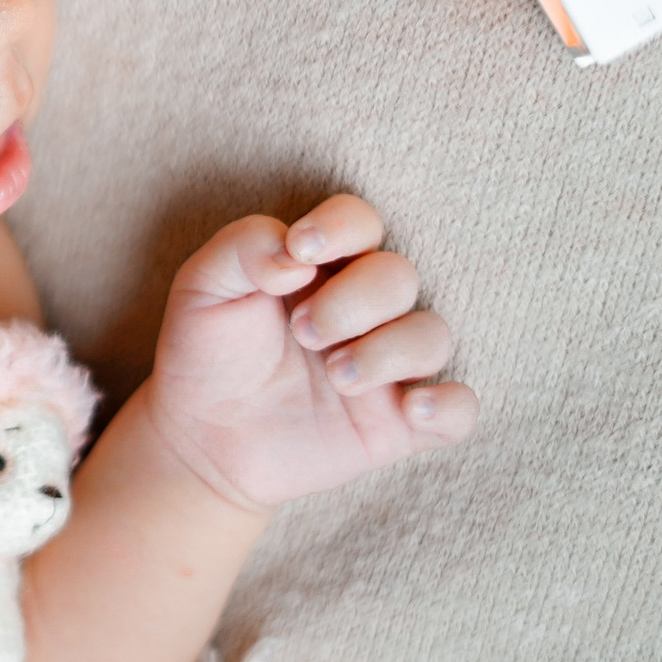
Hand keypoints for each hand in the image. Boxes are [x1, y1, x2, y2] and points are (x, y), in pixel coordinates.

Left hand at [143, 194, 474, 511]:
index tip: (302, 249)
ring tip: (336, 374)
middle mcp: (364, 310)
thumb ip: (242, 248)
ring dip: (389, 351)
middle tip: (303, 333)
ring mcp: (387, 367)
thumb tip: (294, 254)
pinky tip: (411, 408)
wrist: (201, 439)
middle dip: (353, 301)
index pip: (360, 222)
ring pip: (432, 336)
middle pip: (398, 277)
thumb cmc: (207, 352)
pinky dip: (450, 405)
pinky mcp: (399, 424)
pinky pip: (460, 409)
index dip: (342, 227)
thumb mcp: (202, 288)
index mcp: (322, 267)